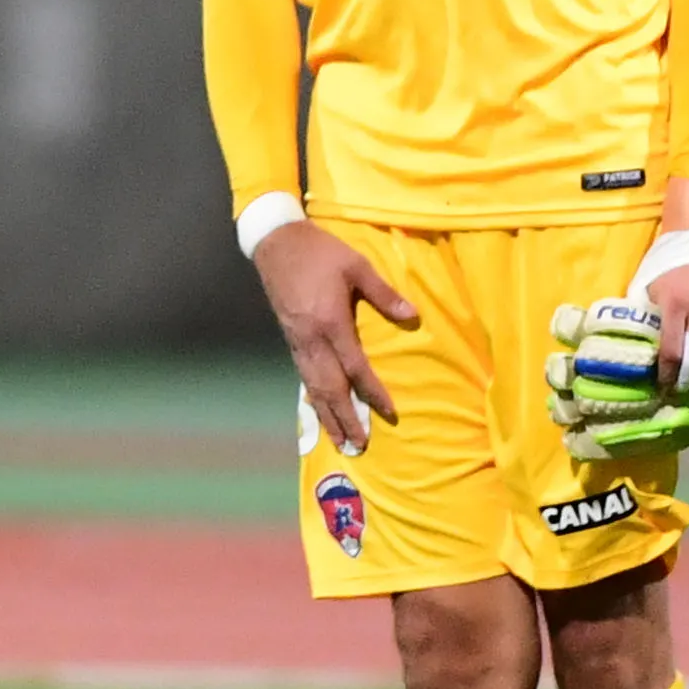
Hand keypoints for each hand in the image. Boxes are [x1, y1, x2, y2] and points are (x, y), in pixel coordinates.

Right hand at [252, 220, 410, 454]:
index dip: (372, 392)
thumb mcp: (357, 266)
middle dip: (346, 418)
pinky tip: (320, 411)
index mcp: (331, 322)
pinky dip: (313, 399)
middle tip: (360, 445)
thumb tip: (412, 316)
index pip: (355, 367)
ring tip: (340, 441)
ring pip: (313, 388)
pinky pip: (303, 377)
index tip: (389, 412)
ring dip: (327, 417)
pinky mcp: (290, 340)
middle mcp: (312, 340)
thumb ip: (384, 294)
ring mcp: (297, 342)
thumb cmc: (320, 252)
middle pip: (330, 388)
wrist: (276, 244)